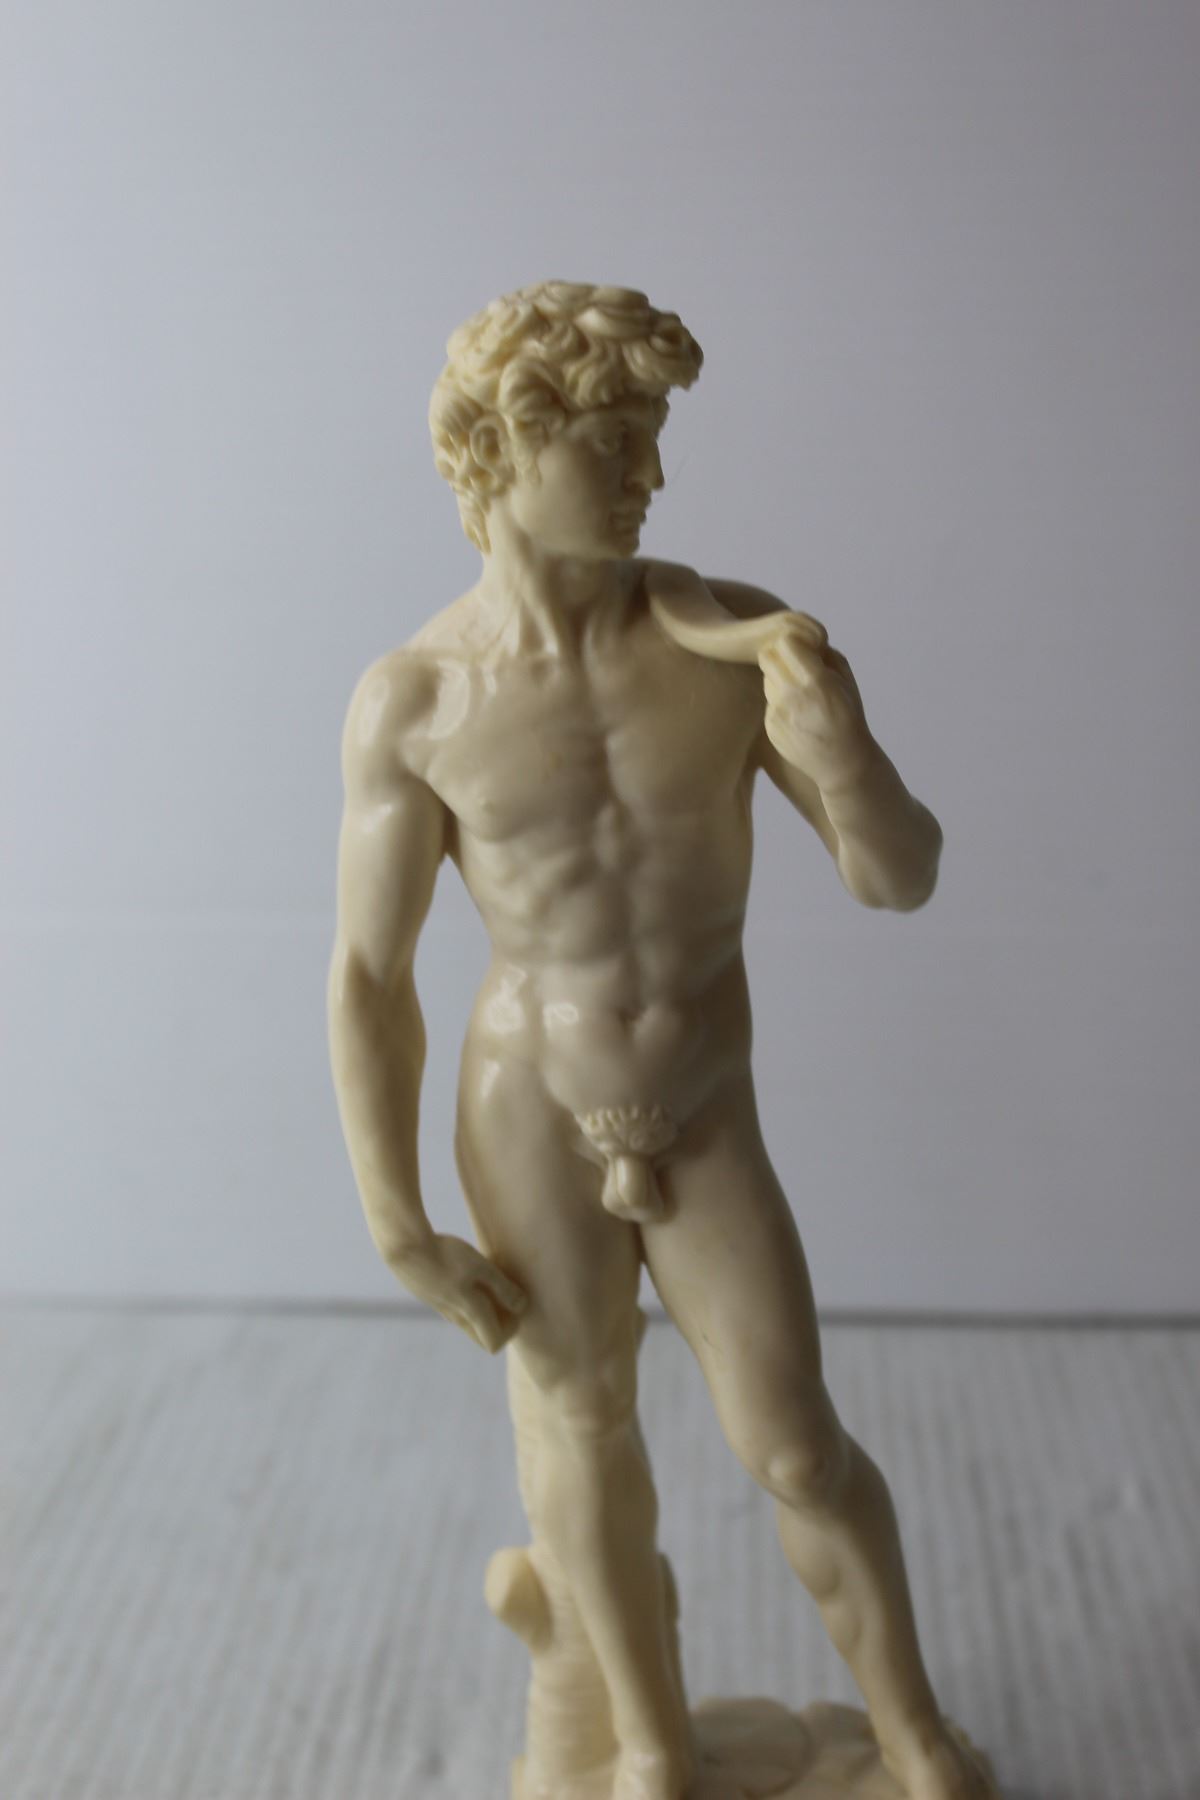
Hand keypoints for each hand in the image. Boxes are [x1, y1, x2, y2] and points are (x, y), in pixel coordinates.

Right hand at [389, 1233, 527, 1352]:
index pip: (494, 1343)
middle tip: (507, 1295)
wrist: (405, 1247)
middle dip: (500, 1324)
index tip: (516, 1306)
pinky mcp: (432, 1296)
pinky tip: (469, 1273)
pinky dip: (469, 1299)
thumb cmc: (446, 1255)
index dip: (511, 1331)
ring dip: (485, 1309)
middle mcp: (455, 1317)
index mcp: (470, 1312)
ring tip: (490, 1280)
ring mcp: (441, 1308)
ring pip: (469, 1322)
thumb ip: (503, 1287)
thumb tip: (522, 1307)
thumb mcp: (480, 1266)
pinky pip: (456, 1308)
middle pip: (481, 1337)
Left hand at [759, 624, 874, 792]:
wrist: (843, 763)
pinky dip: (779, 702)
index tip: (800, 648)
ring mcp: (778, 713)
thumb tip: (804, 636)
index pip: (786, 642)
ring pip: (766, 679)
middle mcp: (793, 696)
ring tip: (798, 693)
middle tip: (791, 663)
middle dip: (779, 655)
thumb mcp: (847, 680)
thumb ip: (825, 655)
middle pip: (768, 657)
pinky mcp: (770, 727)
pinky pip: (768, 703)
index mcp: (816, 681)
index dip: (792, 642)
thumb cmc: (849, 717)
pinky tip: (796, 715)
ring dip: (778, 679)